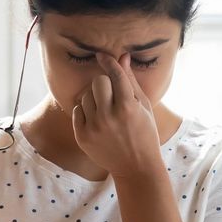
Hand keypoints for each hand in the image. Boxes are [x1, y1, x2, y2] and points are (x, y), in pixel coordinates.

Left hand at [71, 52, 163, 179]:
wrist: (135, 167)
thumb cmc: (144, 133)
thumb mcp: (143, 107)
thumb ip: (130, 81)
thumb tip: (122, 56)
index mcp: (128, 107)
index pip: (114, 74)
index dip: (108, 61)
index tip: (101, 55)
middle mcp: (109, 116)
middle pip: (97, 81)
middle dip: (104, 83)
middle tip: (111, 94)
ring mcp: (94, 127)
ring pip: (86, 96)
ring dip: (94, 98)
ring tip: (105, 110)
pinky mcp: (82, 137)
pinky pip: (77, 110)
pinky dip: (85, 112)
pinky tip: (97, 121)